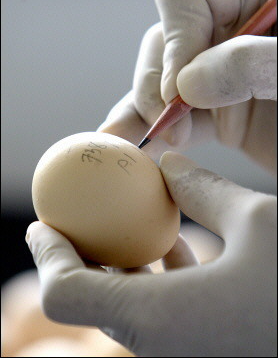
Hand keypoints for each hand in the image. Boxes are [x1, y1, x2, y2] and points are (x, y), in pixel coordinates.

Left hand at [26, 151, 276, 356]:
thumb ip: (201, 188)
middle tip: (80, 215)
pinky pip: (157, 309)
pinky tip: (172, 242)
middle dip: (79, 253)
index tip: (43, 222)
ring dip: (117, 262)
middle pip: (89, 297)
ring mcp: (183, 349)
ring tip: (122, 221)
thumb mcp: (256, 219)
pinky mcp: (204, 343)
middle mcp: (162, 345)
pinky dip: (151, 275)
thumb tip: (166, 162)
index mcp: (160, 318)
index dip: (47, 253)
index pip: (65, 292)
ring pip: (124, 303)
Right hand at [99, 0, 276, 171]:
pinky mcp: (219, 109)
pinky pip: (177, 113)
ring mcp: (222, 72)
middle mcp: (231, 29)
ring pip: (163, 80)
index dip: (175, 39)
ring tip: (133, 141)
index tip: (180, 89)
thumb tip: (188, 85)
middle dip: (158, 84)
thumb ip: (250, 63)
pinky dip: (154, 128)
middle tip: (168, 123)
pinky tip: (136, 142)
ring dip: (144, 111)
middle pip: (165, 40)